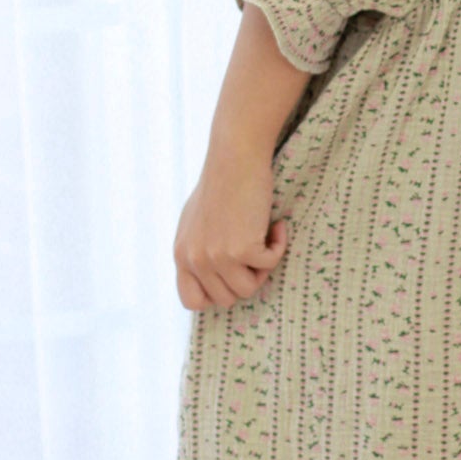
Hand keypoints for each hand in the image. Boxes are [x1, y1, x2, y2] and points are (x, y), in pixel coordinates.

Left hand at [173, 148, 289, 311]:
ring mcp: (216, 257)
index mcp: (182, 254)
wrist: (235, 157)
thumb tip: (215, 277)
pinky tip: (277, 226)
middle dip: (246, 278)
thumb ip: (199, 250)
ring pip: (248, 289)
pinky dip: (278, 247)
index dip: (216, 294)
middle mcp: (195, 259)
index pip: (192, 301)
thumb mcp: (197, 222)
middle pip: (227, 299)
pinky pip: (269, 264)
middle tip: (255, 250)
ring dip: (263, 267)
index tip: (233, 275)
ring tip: (266, 238)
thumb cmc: (222, 182)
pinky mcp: (241, 249)